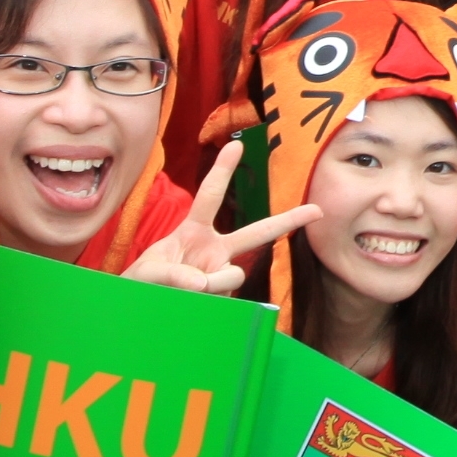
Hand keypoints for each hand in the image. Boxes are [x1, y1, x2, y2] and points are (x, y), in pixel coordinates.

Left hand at [126, 140, 321, 293]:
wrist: (140, 311)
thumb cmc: (142, 284)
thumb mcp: (146, 272)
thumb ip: (169, 273)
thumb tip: (202, 282)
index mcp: (194, 232)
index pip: (210, 197)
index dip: (222, 172)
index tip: (237, 146)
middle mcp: (214, 251)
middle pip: (256, 233)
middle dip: (287, 220)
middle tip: (316, 210)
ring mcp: (221, 275)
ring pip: (232, 275)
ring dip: (211, 283)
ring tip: (185, 293)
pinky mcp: (224, 300)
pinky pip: (224, 300)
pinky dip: (206, 304)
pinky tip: (191, 308)